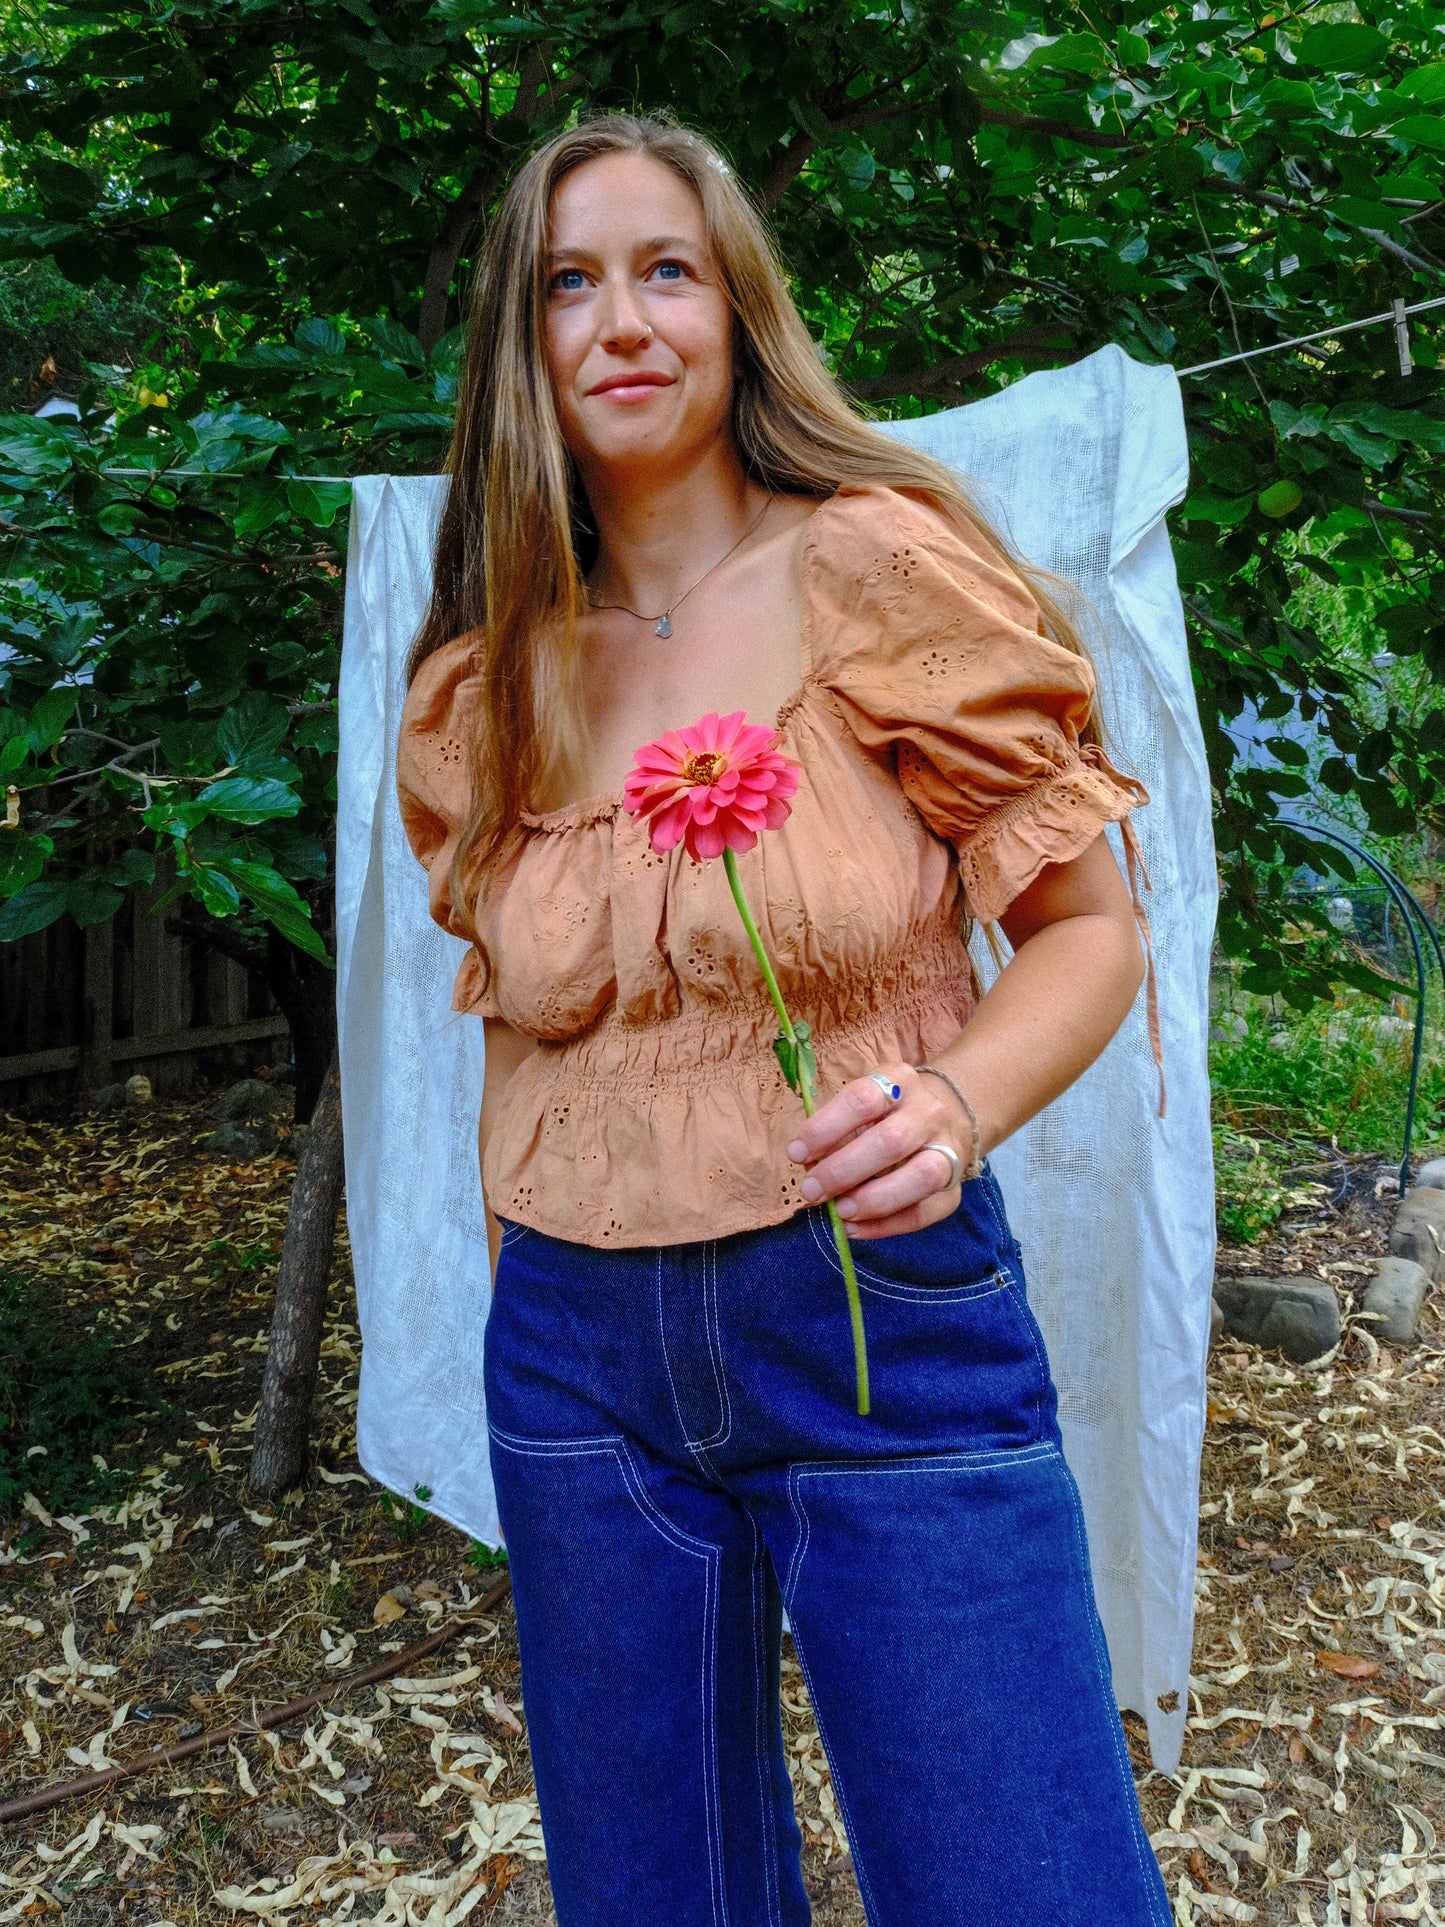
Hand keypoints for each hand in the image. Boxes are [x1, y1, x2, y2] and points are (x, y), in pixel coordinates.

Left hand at [786, 1062, 968, 1239]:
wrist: (950, 1114)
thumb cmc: (889, 1111)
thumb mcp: (864, 1102)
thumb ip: (836, 1130)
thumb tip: (810, 1166)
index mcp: (899, 1081)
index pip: (862, 1099)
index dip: (825, 1128)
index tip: (796, 1153)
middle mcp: (929, 1112)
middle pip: (891, 1141)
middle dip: (844, 1170)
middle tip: (811, 1190)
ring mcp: (949, 1149)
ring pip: (922, 1177)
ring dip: (873, 1200)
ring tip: (840, 1211)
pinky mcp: (955, 1188)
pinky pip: (926, 1212)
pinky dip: (887, 1225)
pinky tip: (856, 1229)